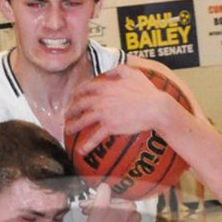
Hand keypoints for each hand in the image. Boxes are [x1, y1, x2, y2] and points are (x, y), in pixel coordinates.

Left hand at [64, 64, 180, 153]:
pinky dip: (87, 144)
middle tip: (66, 115)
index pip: (86, 87)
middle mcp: (101, 98)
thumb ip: (118, 70)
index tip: (74, 97)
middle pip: (80, 103)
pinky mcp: (110, 126)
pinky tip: (81, 151)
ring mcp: (104, 112)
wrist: (154, 107)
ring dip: (73, 125)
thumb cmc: (147, 90)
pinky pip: (95, 136)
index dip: (77, 92)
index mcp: (106, 85)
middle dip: (71, 109)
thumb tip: (107, 73)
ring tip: (67, 130)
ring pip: (83, 119)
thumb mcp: (133, 73)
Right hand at [77, 183, 139, 221]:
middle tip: (86, 209)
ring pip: (114, 217)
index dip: (98, 199)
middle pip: (114, 208)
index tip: (89, 202)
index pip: (112, 198)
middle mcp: (134, 220)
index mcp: (131, 208)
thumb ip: (103, 190)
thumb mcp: (99, 202)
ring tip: (89, 217)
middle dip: (98, 207)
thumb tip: (104, 186)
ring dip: (101, 215)